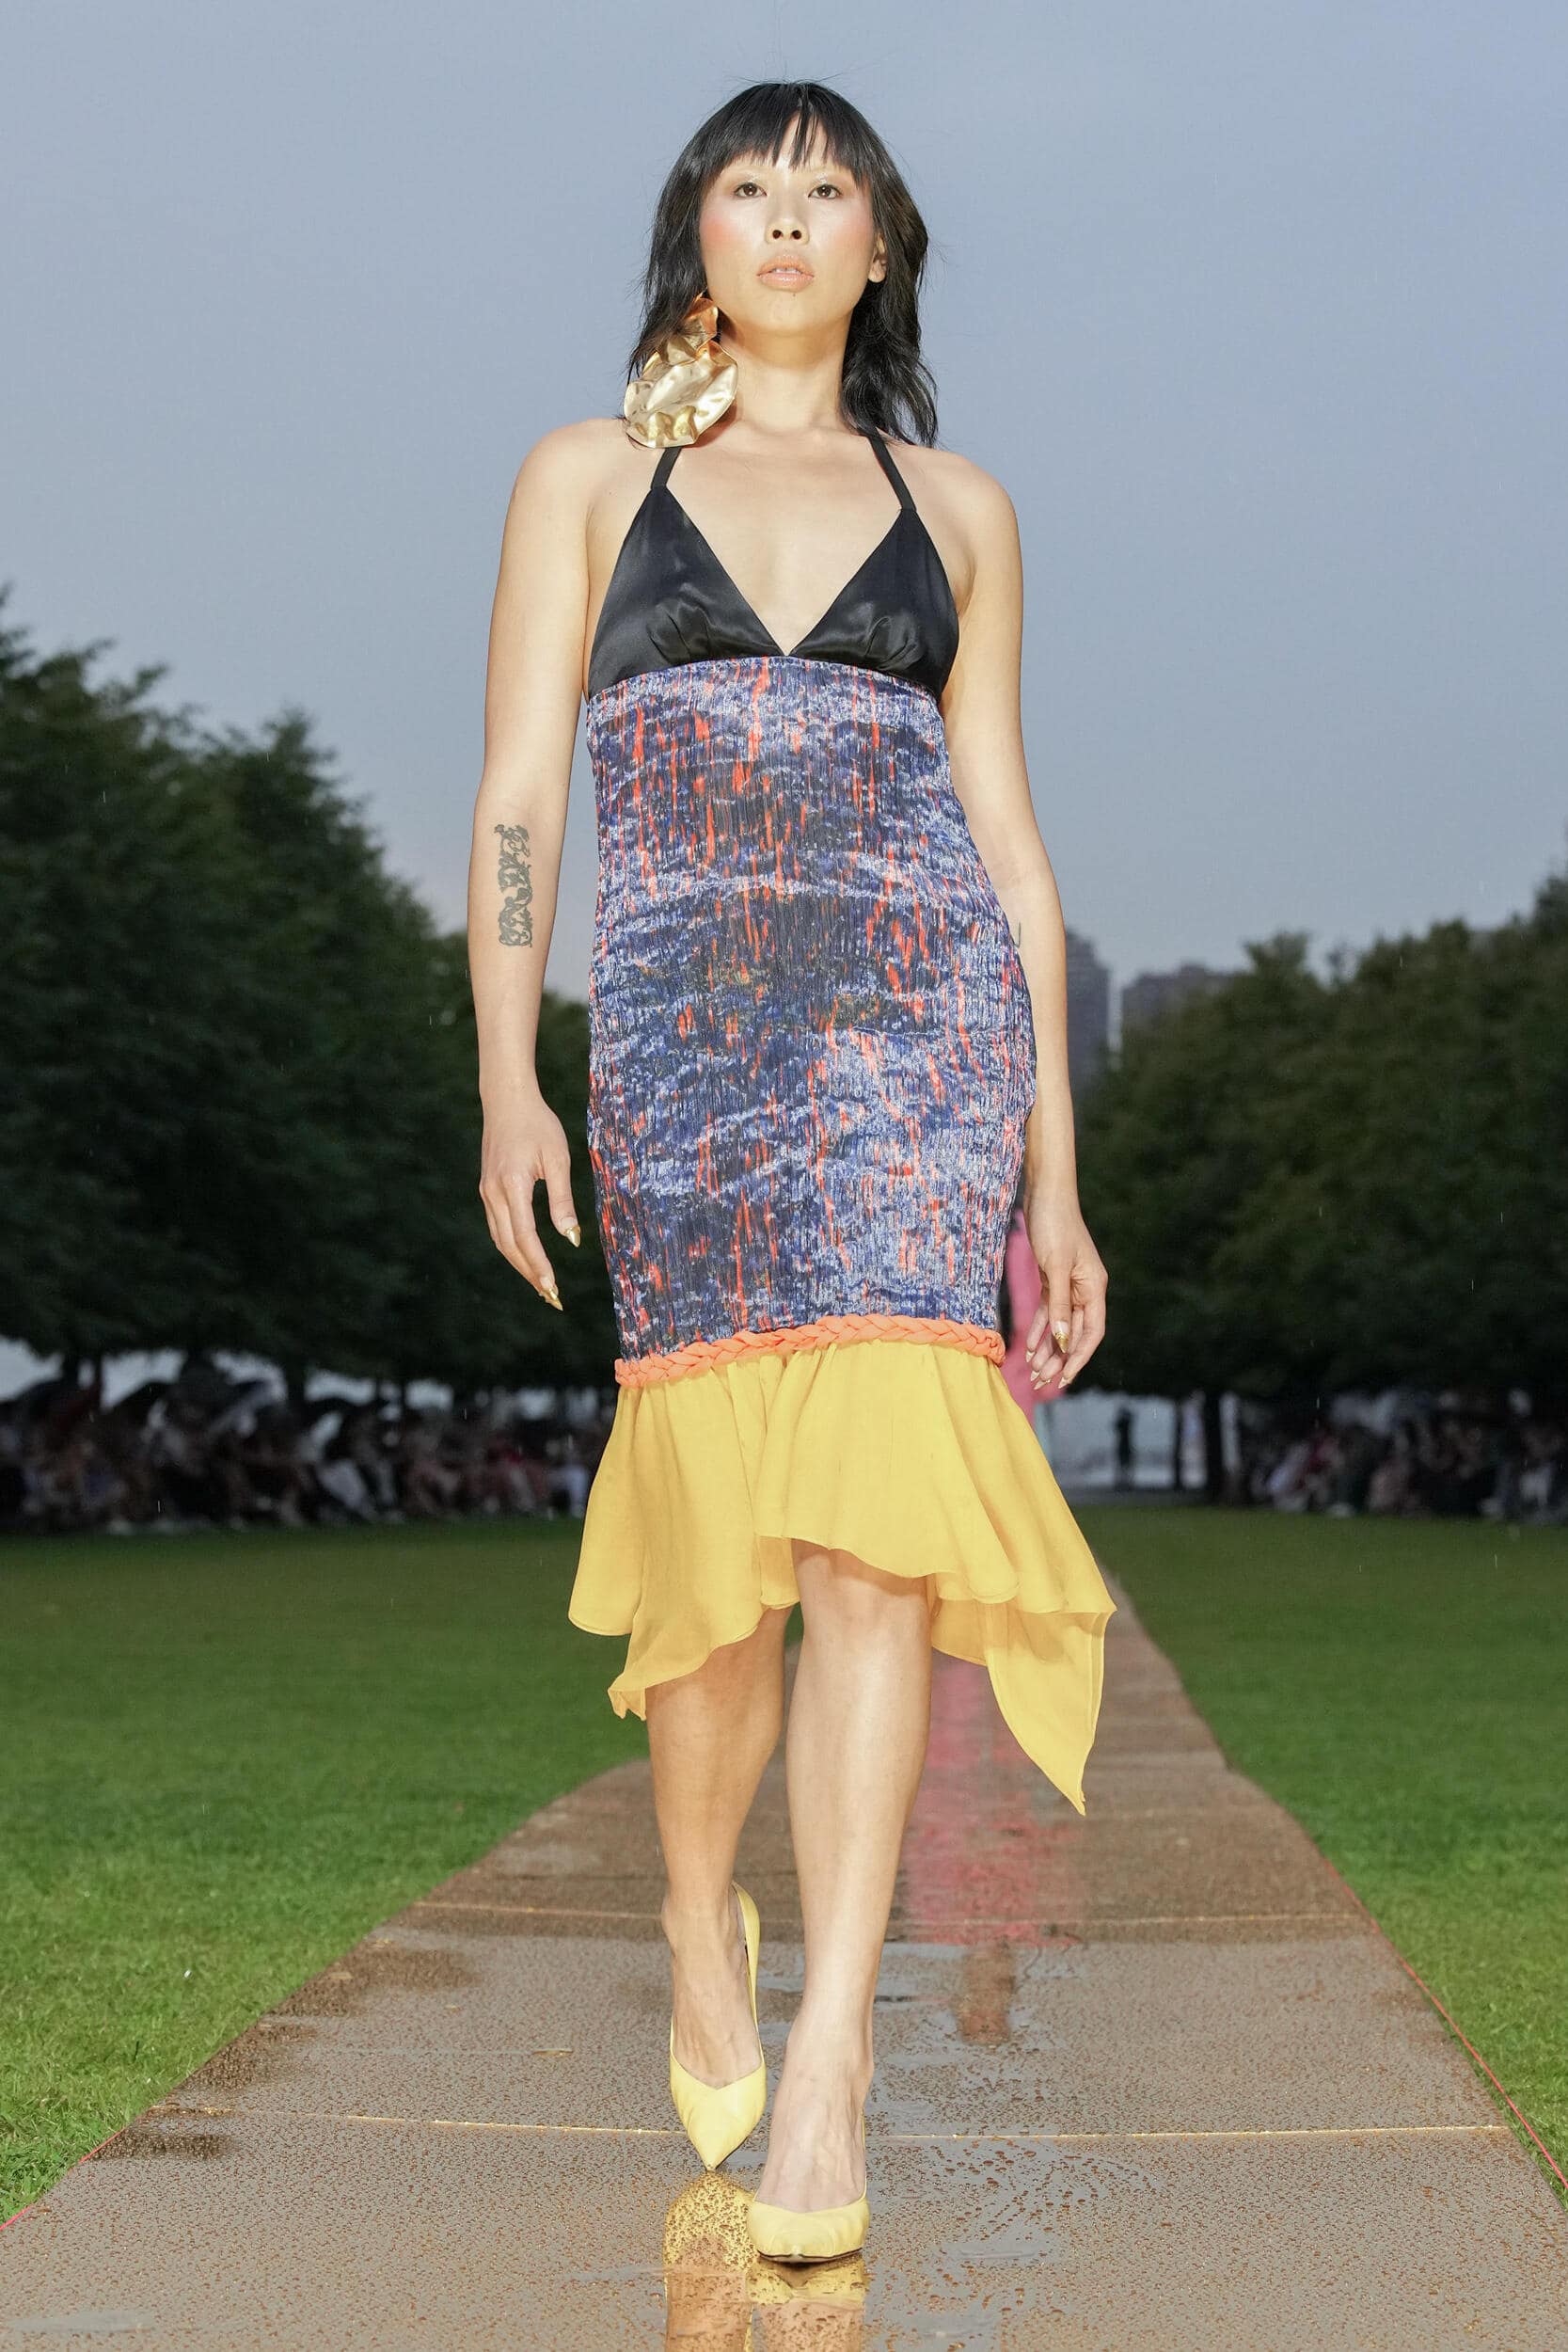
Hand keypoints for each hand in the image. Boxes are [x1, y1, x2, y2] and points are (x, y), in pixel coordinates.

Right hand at [478, 1090, 580, 1307]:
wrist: (506, 1100)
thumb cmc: (538, 1125)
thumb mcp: (558, 1159)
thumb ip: (562, 1200)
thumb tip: (571, 1237)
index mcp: (512, 1186)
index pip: (525, 1237)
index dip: (538, 1265)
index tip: (553, 1287)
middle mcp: (493, 1193)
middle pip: (509, 1246)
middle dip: (530, 1274)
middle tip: (551, 1297)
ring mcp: (486, 1192)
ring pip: (500, 1240)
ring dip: (520, 1264)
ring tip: (541, 1285)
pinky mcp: (487, 1190)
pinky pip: (497, 1227)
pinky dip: (512, 1247)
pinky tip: (527, 1257)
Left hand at [1021, 1190, 1106, 1391]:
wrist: (1045, 1193)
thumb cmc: (1053, 1224)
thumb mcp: (1054, 1266)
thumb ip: (1058, 1305)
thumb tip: (1060, 1340)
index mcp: (1094, 1287)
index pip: (1091, 1333)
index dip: (1078, 1358)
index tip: (1064, 1379)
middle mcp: (1086, 1289)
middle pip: (1074, 1332)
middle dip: (1058, 1359)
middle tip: (1040, 1382)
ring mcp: (1070, 1284)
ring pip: (1060, 1325)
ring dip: (1048, 1348)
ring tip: (1032, 1371)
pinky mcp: (1054, 1277)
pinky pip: (1048, 1310)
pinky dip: (1039, 1328)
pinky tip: (1029, 1346)